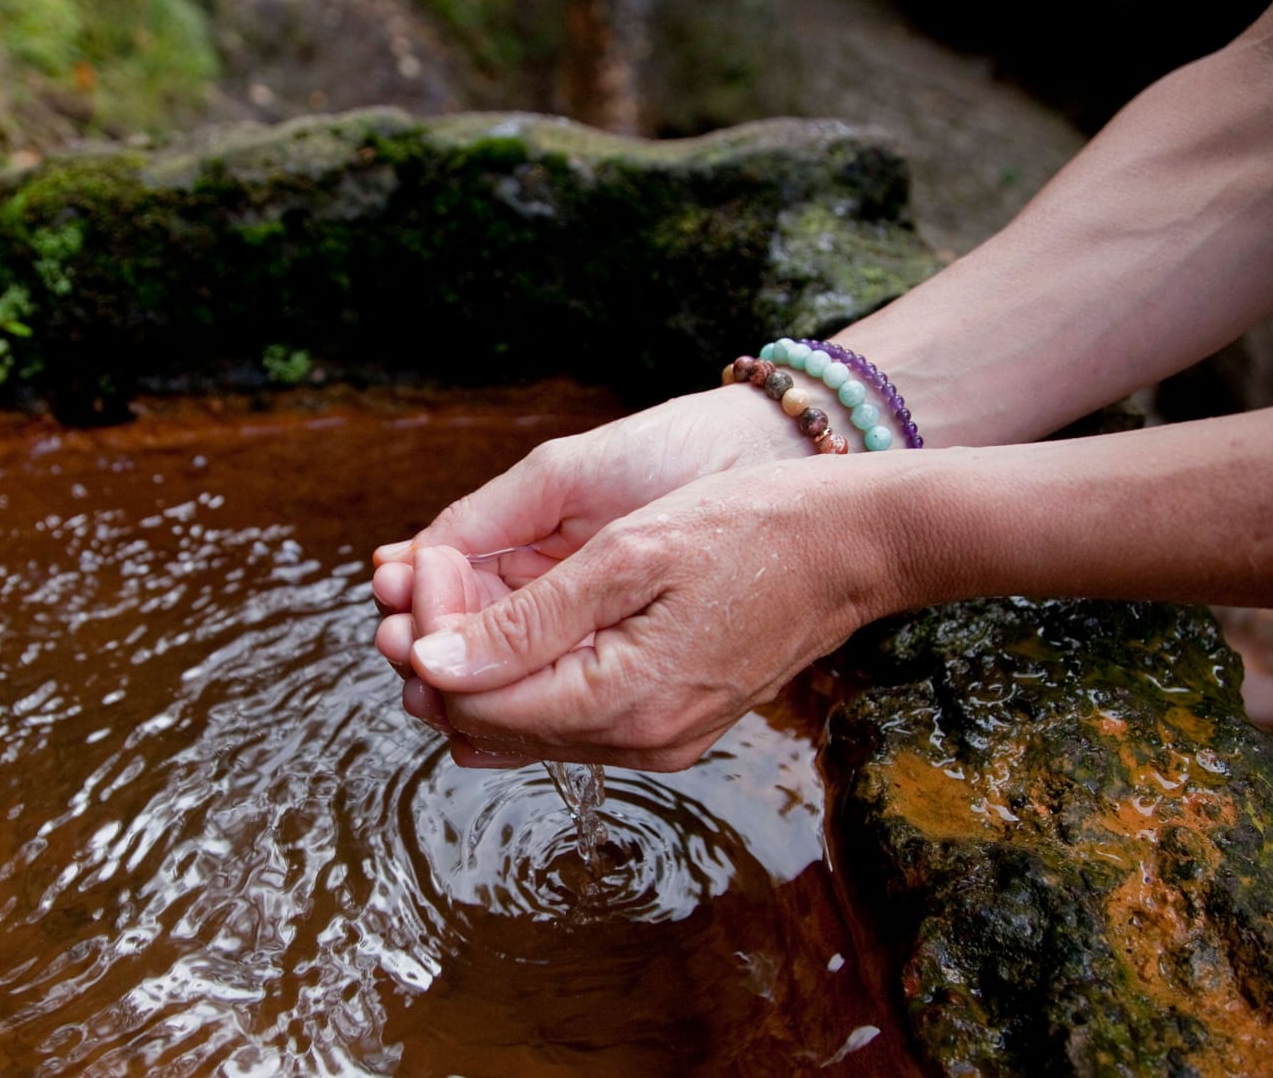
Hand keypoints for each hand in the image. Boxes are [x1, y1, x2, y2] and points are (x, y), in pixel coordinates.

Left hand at [401, 456, 913, 769]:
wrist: (850, 546)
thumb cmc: (748, 529)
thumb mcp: (629, 554)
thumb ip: (527, 619)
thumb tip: (435, 662)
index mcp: (623, 704)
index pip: (476, 702)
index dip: (429, 640)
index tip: (423, 564)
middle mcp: (638, 743)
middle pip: (491, 725)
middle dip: (442, 656)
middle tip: (422, 576)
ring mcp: (657, 742)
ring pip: (525, 726)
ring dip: (479, 665)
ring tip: (458, 589)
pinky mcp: (668, 726)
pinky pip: (568, 720)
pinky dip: (526, 675)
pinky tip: (510, 623)